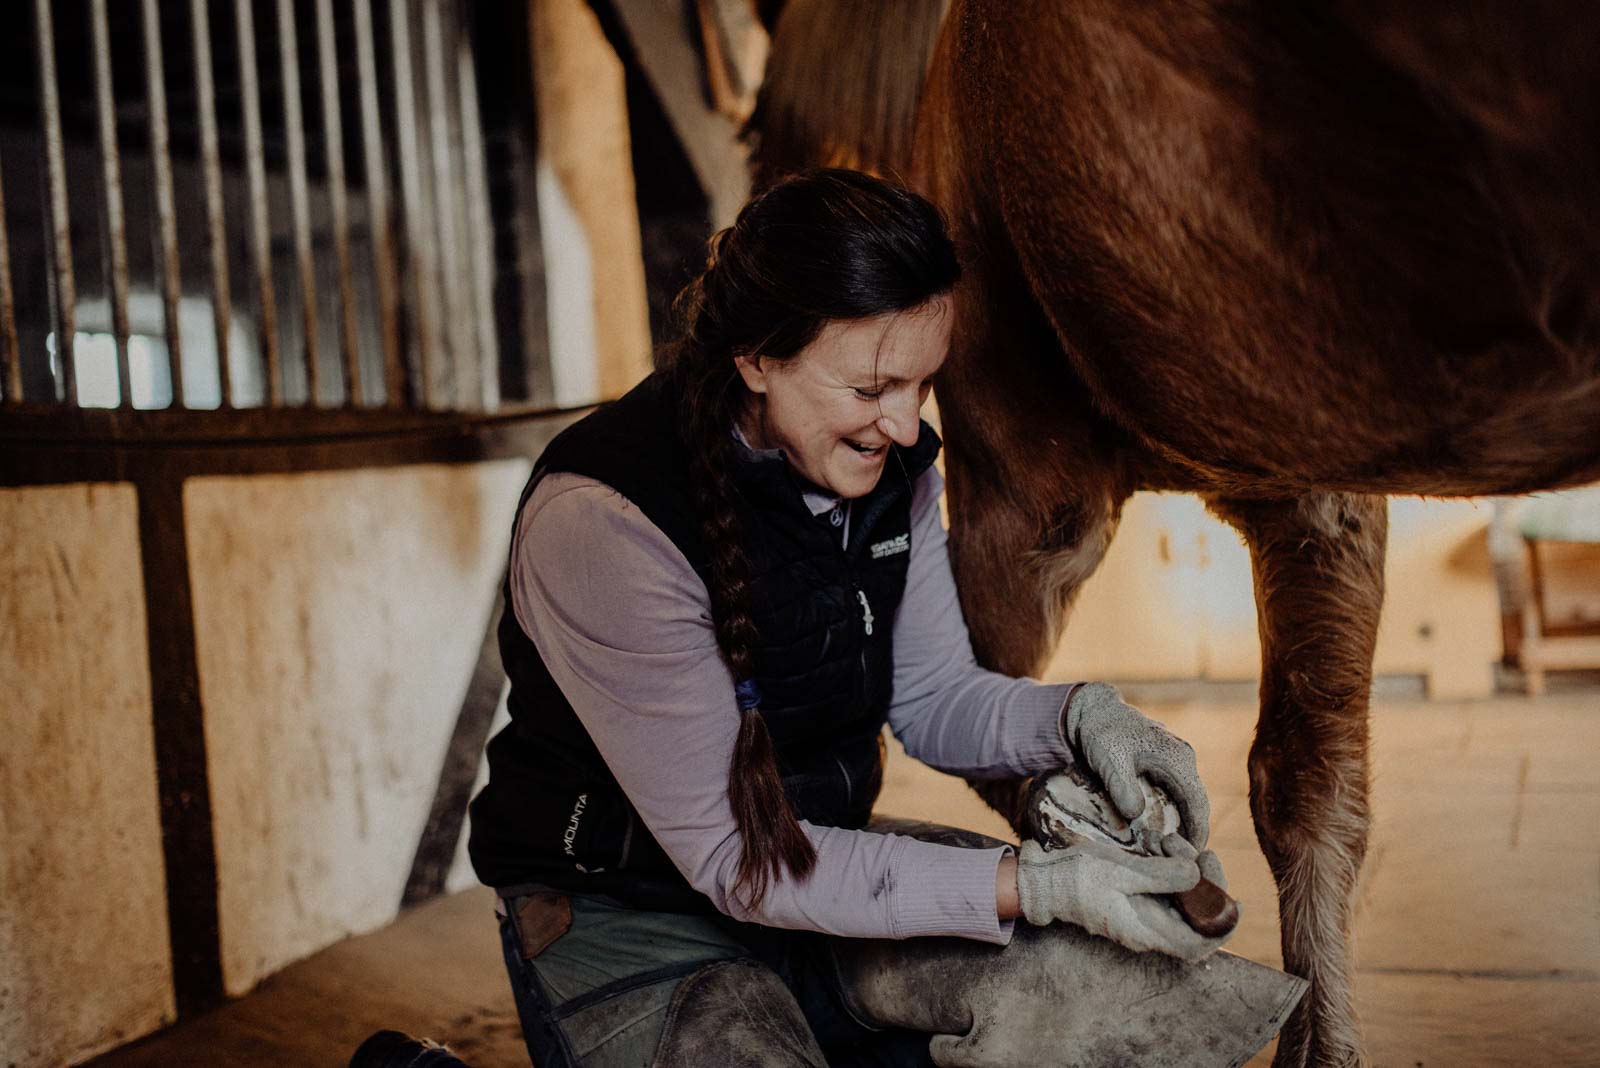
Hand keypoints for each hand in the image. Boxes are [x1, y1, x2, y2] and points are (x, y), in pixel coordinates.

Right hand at [1014, 839, 1226, 961]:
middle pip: (1196, 921)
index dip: (1223, 928)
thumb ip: (1160, 875)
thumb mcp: (1119, 871)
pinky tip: (1165, 848)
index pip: (1199, 945)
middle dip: (1209, 888)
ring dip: (1189, 874)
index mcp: (1145, 930)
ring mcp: (1142, 916)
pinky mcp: (1136, 902)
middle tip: (1205, 854)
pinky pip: (1167, 893)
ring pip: (1183, 903)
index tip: (1235, 901)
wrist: (1043, 881)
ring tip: (1173, 843)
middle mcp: (1147, 929)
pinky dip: (1173, 872)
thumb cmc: (1076, 879)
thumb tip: (1197, 875)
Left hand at [1063, 682, 1209, 847]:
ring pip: (1185, 799)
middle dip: (1191, 832)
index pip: (1198, 803)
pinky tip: (1158, 829)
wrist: (1093, 710)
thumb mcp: (1110, 760)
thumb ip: (1122, 787)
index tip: (1192, 857)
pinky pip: (1173, 792)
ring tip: (1169, 850)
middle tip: (1180, 861)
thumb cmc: (1102, 733)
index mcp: (1178, 759)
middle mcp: (1183, 759)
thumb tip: (1134, 815)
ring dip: (1181, 823)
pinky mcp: (1163, 763)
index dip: (1198, 832)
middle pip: (1195, 804)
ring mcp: (1175, 760)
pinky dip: (1170, 812)